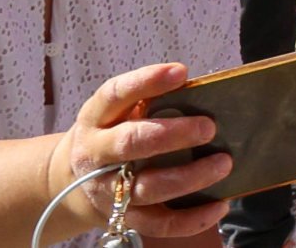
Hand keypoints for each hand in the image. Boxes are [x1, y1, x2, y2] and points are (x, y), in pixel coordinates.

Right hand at [47, 64, 226, 239]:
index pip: (116, 94)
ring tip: (223, 163)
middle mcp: (97, 154)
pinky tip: (219, 205)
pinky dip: (191, 219)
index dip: (146, 82)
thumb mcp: (117, 111)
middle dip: (172, 135)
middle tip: (209, 127)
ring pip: (148, 188)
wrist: (72, 180)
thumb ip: (149, 100)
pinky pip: (159, 224)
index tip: (181, 72)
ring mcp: (109, 190)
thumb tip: (204, 92)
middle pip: (131, 144)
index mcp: (96, 118)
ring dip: (190, 177)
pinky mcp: (124, 218)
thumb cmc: (111, 133)